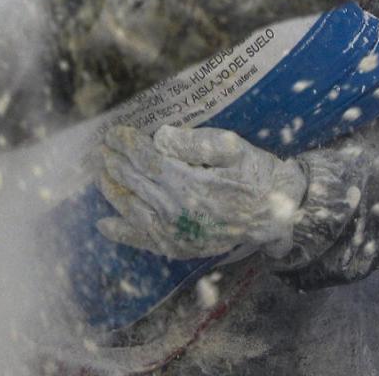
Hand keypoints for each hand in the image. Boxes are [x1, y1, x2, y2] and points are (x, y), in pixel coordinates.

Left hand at [97, 125, 306, 260]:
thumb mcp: (233, 148)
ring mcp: (175, 231)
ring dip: (113, 191)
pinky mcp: (179, 246)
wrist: (277, 212)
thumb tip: (160, 138)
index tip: (115, 132)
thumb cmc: (256, 174)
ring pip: (132, 209)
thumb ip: (195, 143)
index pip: (145, 159)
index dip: (127, 144)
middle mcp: (175, 209)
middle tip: (103, 149)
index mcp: (187, 181)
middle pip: (135, 182)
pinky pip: (143, 240)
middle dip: (115, 163)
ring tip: (101, 175)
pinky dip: (121, 233)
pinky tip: (104, 226)